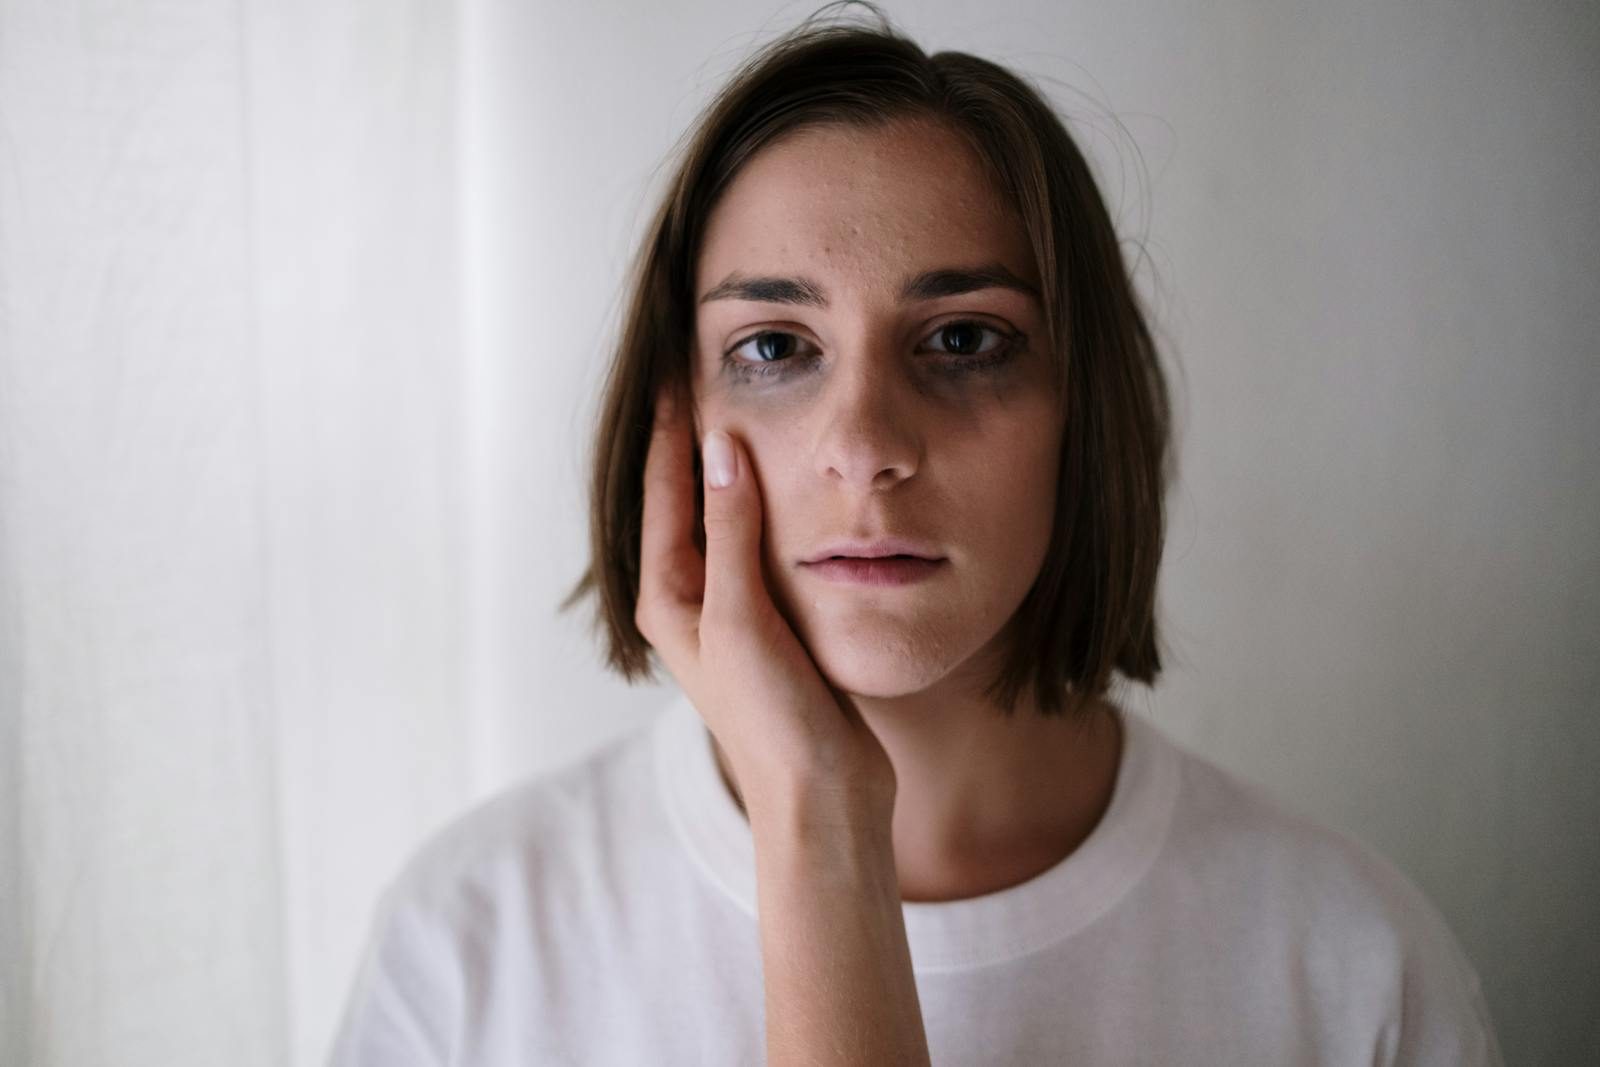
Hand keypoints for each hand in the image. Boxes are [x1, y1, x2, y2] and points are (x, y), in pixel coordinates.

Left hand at [635, 382, 896, 819]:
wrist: (823, 799)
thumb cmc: (771, 720)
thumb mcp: (742, 619)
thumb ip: (731, 534)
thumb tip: (720, 449)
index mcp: (669, 598)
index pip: (664, 491)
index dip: (673, 429)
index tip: (680, 368)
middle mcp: (695, 601)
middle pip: (690, 501)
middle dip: (700, 441)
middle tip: (715, 375)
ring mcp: (737, 612)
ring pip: (732, 521)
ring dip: (739, 472)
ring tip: (758, 411)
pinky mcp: (778, 625)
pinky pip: (769, 547)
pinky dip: (778, 509)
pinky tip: (802, 484)